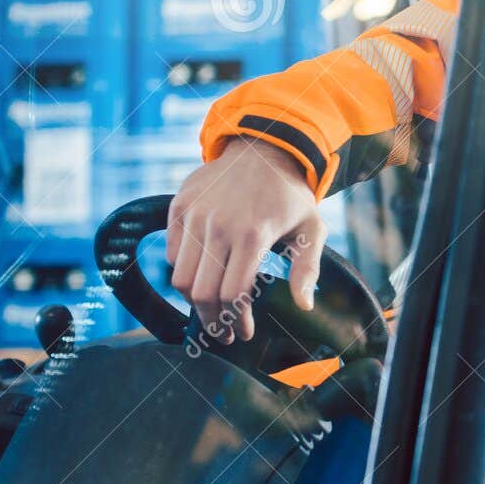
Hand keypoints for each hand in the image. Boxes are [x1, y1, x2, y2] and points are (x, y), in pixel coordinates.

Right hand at [166, 136, 325, 343]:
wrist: (263, 148)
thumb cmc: (290, 195)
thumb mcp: (312, 228)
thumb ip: (307, 268)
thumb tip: (304, 305)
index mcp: (253, 234)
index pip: (233, 294)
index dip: (237, 321)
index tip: (243, 335)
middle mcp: (219, 226)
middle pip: (203, 293)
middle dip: (213, 323)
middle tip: (223, 335)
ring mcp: (195, 215)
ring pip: (180, 278)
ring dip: (194, 303)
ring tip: (211, 313)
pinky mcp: (179, 207)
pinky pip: (172, 254)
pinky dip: (183, 273)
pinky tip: (203, 279)